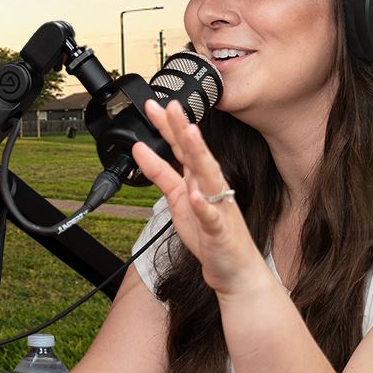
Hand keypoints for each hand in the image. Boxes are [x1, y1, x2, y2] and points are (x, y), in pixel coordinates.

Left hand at [132, 99, 269, 297]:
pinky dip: (204, 207)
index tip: (153, 104)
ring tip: (190, 135)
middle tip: (172, 105)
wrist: (232, 268)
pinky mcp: (220, 231)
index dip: (167, 126)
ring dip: (199, 155)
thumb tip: (140, 149)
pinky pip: (211, 217)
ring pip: (209, 177)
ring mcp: (217, 207)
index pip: (181, 147)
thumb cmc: (207, 233)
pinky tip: (196, 196)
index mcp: (198, 178)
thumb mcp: (176, 199)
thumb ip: (160, 173)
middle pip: (196, 154)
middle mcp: (210, 187)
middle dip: (184, 129)